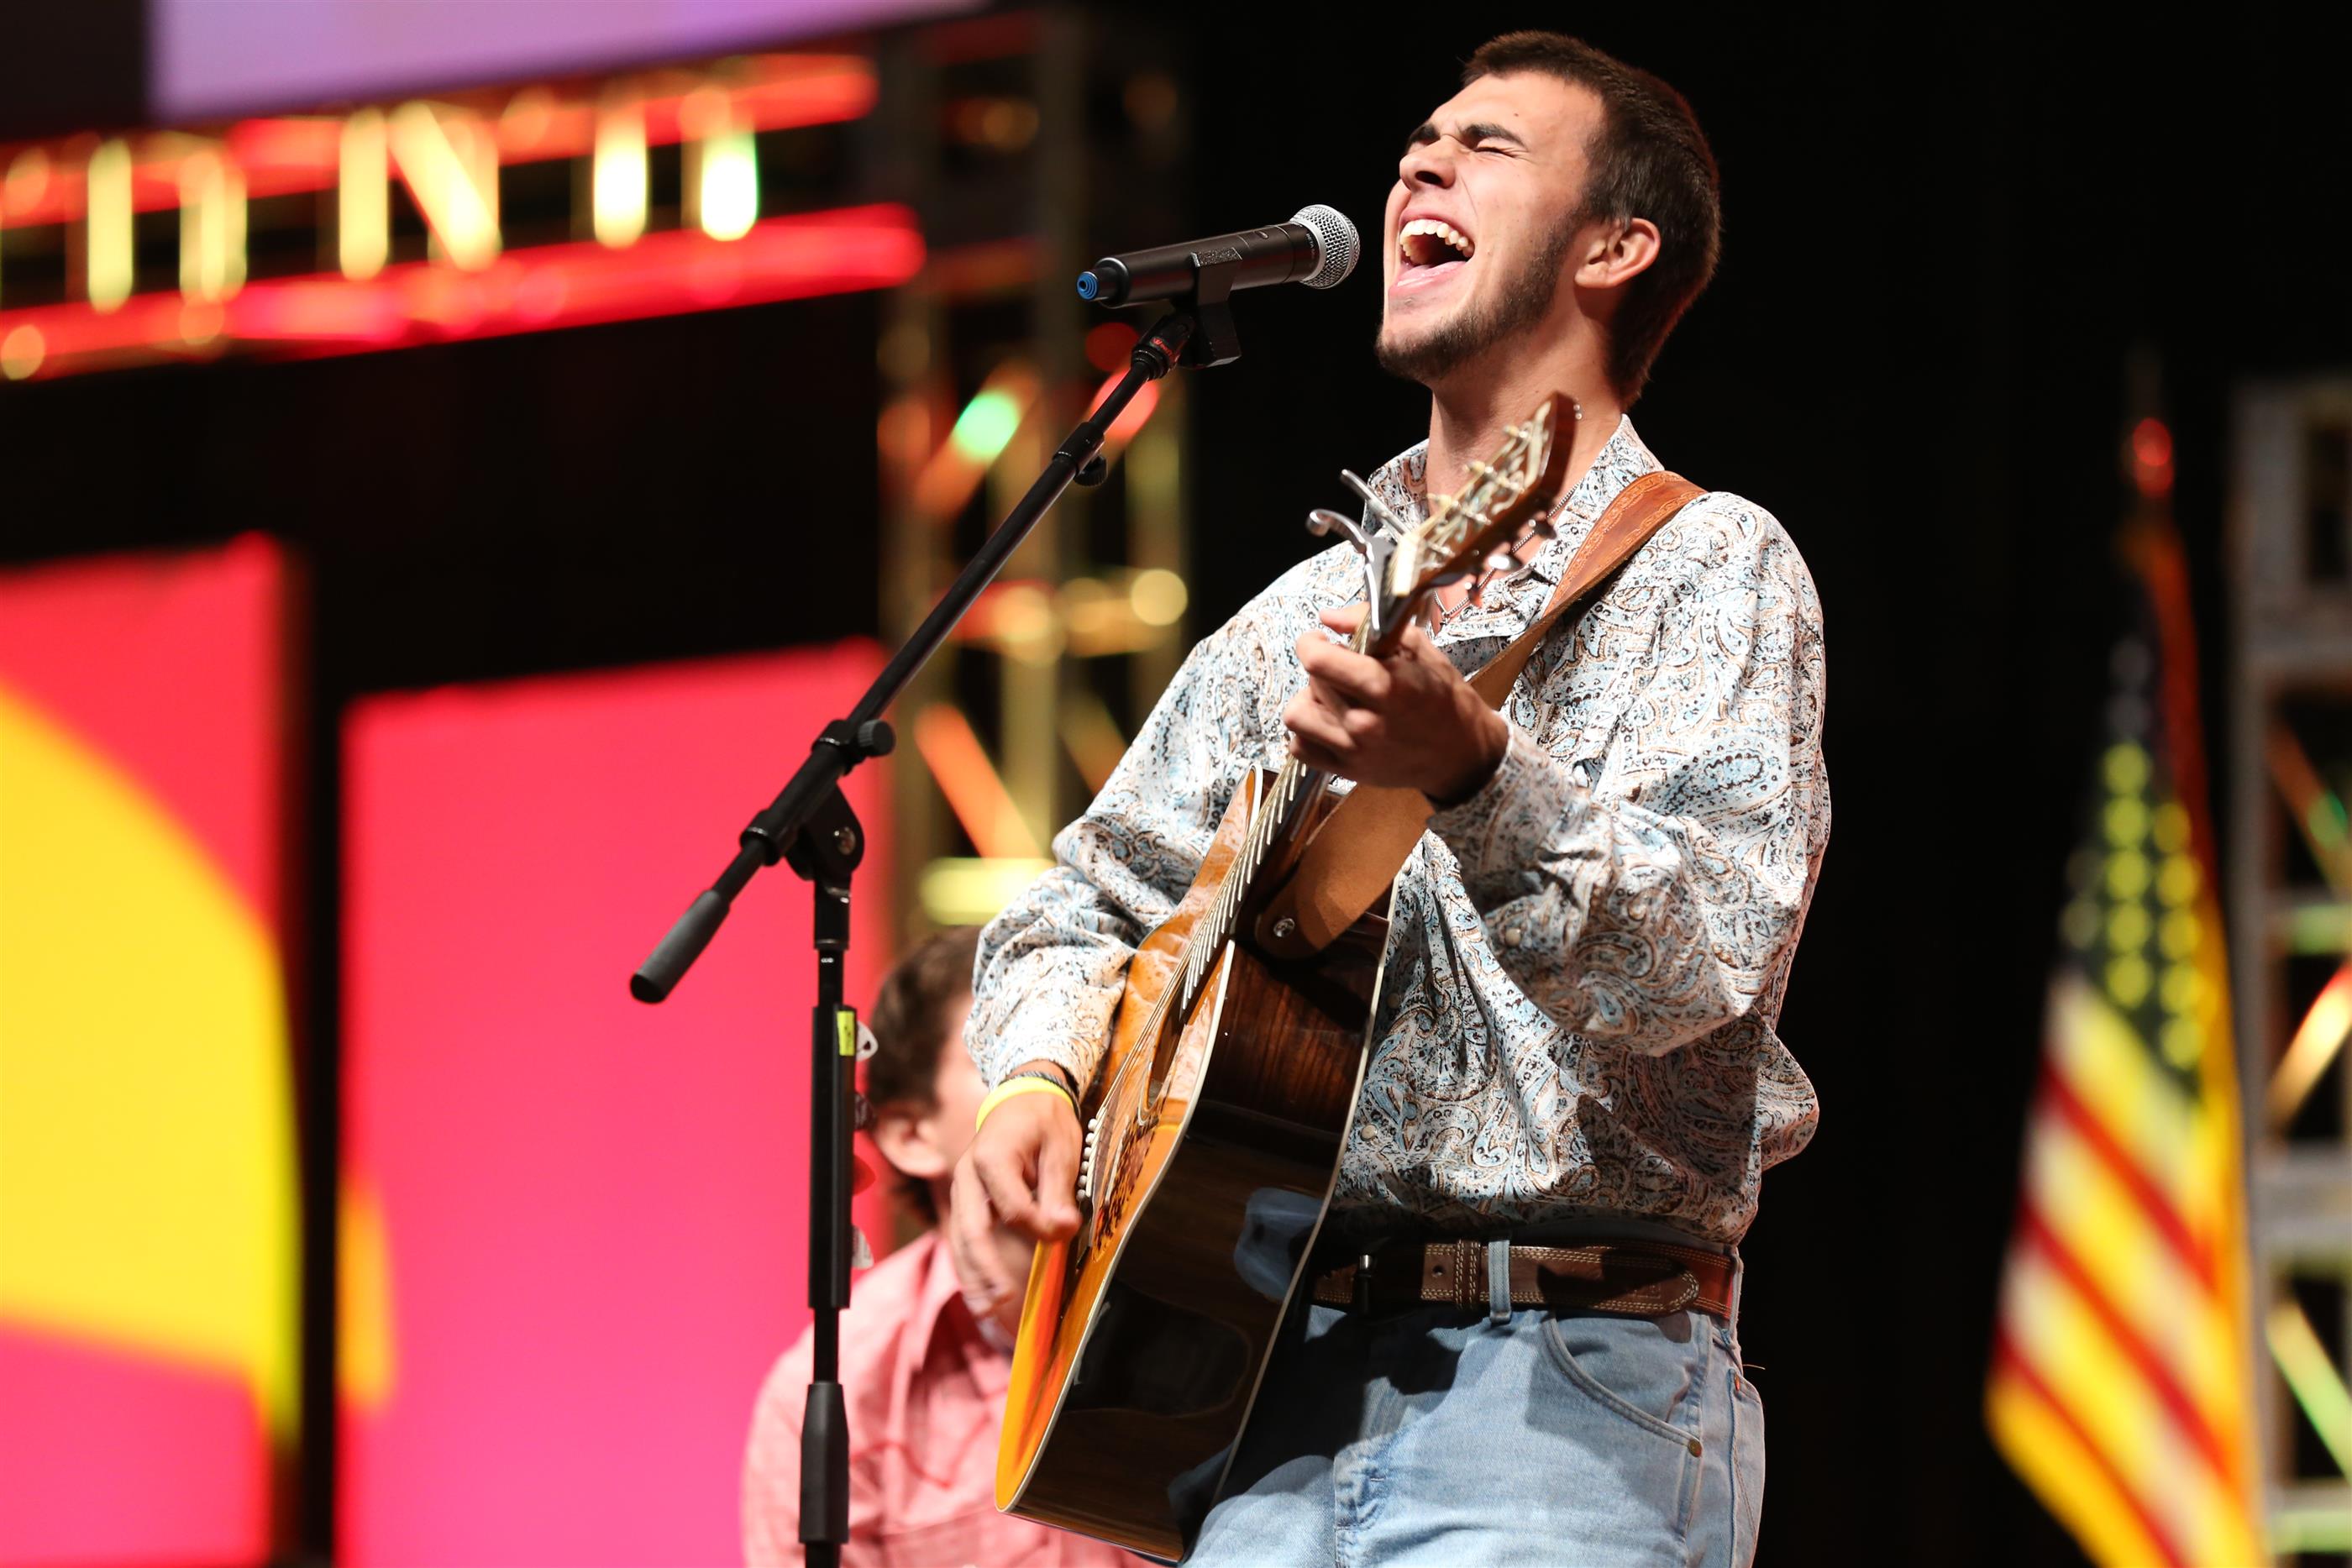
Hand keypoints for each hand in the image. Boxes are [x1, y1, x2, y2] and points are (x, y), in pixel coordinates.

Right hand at [948, 1072, 1081, 1319]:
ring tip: (985, 1311)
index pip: (1011, 1206)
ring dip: (972, 1276)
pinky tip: (979, 1293)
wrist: (1023, 1097)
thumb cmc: (1044, 1121)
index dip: (1037, 1226)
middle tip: (1001, 1302)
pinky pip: (962, 1236)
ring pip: (960, 1238)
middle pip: (971, 1229)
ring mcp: (962, 1188)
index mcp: (992, 1157)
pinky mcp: (965, 1199)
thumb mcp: (1061, 1149)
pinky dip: (969, 1266)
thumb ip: (1058, 1190)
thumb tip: (1062, 1228)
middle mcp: (967, 1174)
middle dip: (985, 1269)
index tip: (1064, 1232)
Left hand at [1284, 605, 1509, 801]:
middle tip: (1344, 670)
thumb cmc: (1445, 699)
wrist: (1463, 754)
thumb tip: (1328, 617)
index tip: (1319, 640)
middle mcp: (1365, 722)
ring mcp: (1354, 751)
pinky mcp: (1347, 771)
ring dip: (1310, 700)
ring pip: (1297, 716)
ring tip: (1332, 698)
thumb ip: (1370, 624)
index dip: (1311, 643)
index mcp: (1385, 686)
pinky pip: (1300, 748)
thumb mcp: (1420, 648)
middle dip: (1323, 668)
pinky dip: (1306, 733)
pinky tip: (1328, 723)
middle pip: (1312, 682)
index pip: (1318, 661)